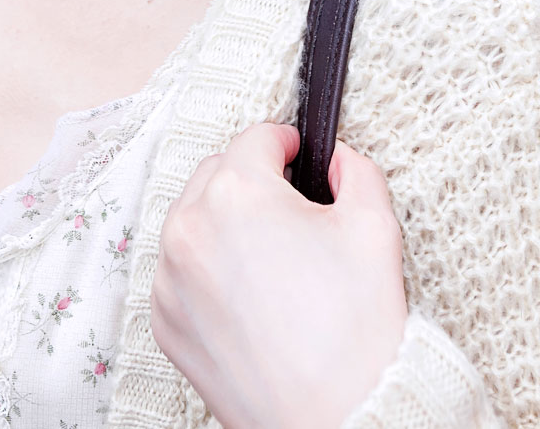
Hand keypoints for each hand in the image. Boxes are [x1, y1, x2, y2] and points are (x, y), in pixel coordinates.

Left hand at [150, 124, 407, 428]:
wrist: (340, 422)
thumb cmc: (357, 331)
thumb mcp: (374, 228)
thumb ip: (356, 172)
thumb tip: (337, 160)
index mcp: (238, 192)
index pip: (256, 138)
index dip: (286, 142)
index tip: (298, 154)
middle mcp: (191, 227)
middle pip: (218, 173)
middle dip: (252, 180)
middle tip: (290, 210)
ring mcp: (170, 277)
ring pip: (192, 219)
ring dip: (224, 222)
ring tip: (269, 255)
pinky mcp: (165, 321)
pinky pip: (178, 271)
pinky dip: (205, 269)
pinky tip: (246, 292)